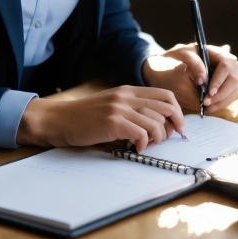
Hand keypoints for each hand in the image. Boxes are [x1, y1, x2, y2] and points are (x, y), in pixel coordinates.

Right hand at [17, 85, 184, 153]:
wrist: (59, 119)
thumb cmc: (84, 118)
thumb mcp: (111, 106)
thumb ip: (132, 110)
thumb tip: (160, 125)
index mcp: (128, 91)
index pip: (165, 95)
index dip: (177, 112)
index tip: (178, 127)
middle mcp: (126, 96)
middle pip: (166, 108)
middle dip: (172, 127)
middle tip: (163, 140)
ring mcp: (119, 108)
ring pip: (156, 122)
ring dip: (157, 138)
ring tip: (145, 145)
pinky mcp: (112, 122)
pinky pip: (141, 134)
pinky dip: (143, 144)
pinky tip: (134, 148)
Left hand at [142, 43, 237, 113]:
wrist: (168, 67)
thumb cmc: (175, 58)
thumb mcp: (181, 55)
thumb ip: (193, 63)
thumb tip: (203, 79)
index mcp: (216, 52)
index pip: (226, 65)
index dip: (219, 79)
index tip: (209, 92)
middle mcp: (226, 64)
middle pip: (234, 79)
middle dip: (221, 93)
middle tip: (206, 102)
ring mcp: (228, 76)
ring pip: (235, 90)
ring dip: (222, 100)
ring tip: (206, 106)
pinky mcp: (226, 87)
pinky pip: (231, 97)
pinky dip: (221, 104)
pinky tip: (209, 107)